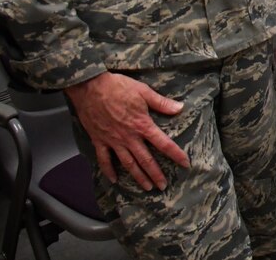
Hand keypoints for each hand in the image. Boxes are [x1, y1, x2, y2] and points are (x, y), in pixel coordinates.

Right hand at [63, 72, 187, 191]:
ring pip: (128, 163)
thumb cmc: (118, 87)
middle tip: (163, 186)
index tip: (185, 164)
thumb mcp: (143, 91)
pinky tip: (114, 180)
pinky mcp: (99, 141)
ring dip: (138, 177)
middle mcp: (129, 137)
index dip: (176, 154)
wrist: (90, 88)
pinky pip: (104, 160)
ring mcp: (113, 141)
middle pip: (146, 160)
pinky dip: (109, 171)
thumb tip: (179, 108)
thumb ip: (161, 103)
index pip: (163, 144)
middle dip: (156, 174)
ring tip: (146, 187)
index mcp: (142, 125)